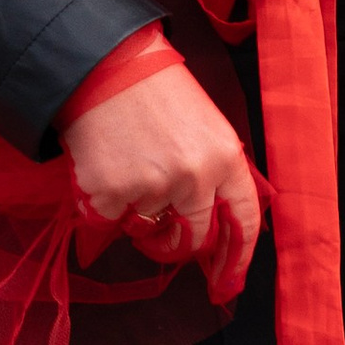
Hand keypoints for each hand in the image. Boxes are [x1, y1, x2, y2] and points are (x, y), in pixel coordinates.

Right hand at [61, 53, 263, 289]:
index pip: (243, 220)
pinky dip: (102, 206)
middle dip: (174, 242)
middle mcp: (195, 177)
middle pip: (192, 239)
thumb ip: (213, 171)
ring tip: (127, 170)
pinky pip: (108, 223)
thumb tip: (211, 223)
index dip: (238, 257)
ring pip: (145, 229)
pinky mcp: (111, 194)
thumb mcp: (204, 124)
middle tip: (158, 226)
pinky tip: (103, 169)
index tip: (227, 280)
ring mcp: (153, 187)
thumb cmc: (155, 90)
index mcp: (225, 156)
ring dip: (135, 214)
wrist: (103, 64)